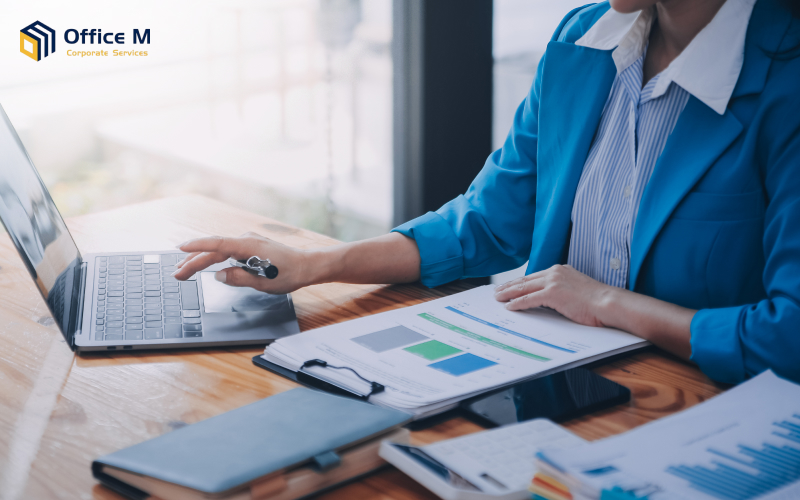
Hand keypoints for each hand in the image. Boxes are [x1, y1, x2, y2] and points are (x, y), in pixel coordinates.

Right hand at [172, 232, 312, 293]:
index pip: (217, 245)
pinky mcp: (250, 248)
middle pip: (214, 250)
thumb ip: (239, 278)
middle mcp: (246, 241)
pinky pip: (227, 252)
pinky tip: (205, 264)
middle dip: (193, 261)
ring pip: (219, 250)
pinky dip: (214, 258)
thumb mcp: (264, 282)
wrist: (307, 265)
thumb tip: (218, 275)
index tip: (180, 248)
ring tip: (183, 269)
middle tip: (176, 273)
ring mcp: (248, 243)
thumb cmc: (289, 274)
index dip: (197, 247)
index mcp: (248, 246)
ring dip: (202, 260)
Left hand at [493, 265, 615, 326]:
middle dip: (509, 286)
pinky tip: (509, 307)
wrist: (608, 303)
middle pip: (526, 280)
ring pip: (524, 288)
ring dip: (509, 293)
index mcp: (561, 270)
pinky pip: (529, 299)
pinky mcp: (553, 293)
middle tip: (497, 291)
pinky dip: (517, 303)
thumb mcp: (576, 290)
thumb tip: (548, 299)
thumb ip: (560, 290)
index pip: (534, 276)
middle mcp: (555, 272)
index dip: (519, 282)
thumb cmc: (597, 302)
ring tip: (498, 298)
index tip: (510, 286)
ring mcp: (554, 281)